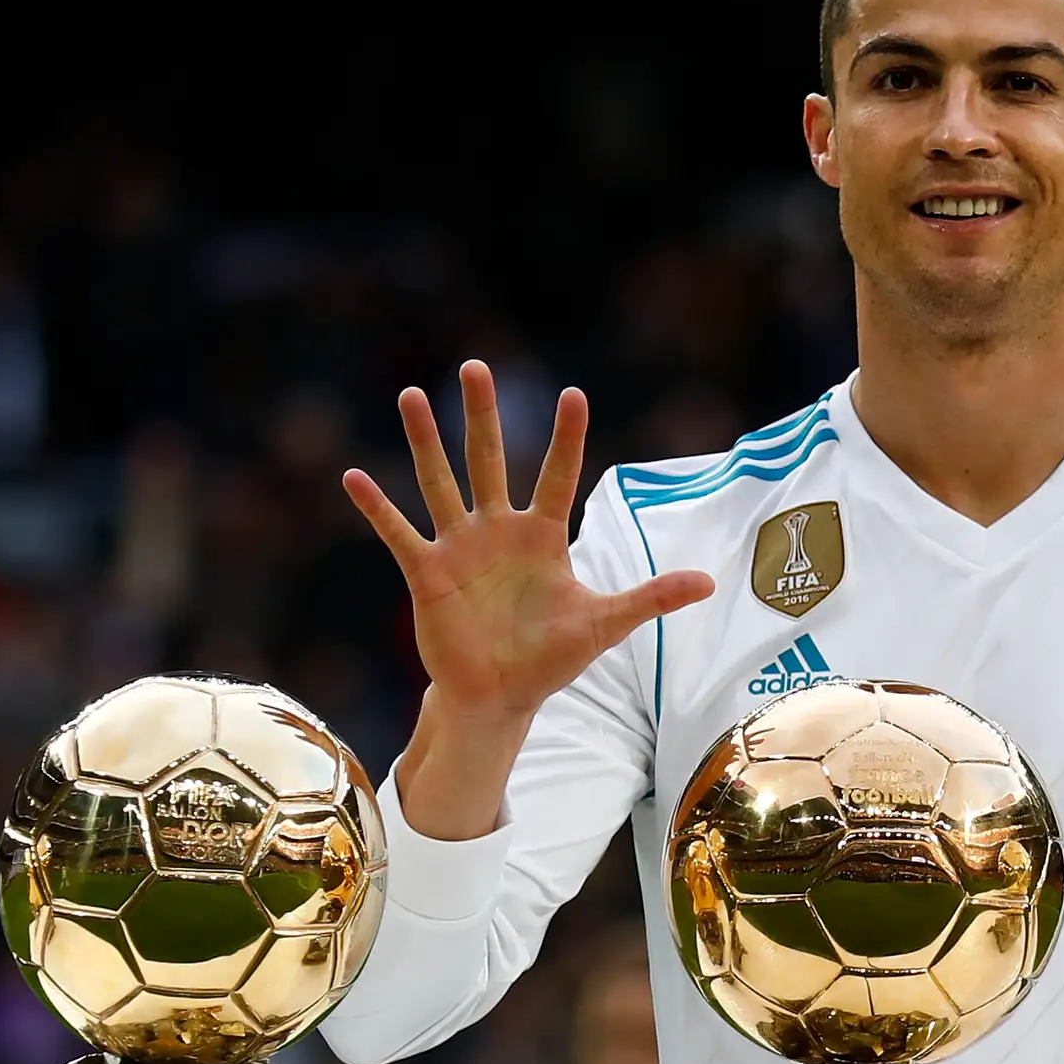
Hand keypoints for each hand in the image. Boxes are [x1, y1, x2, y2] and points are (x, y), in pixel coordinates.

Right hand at [343, 360, 710, 839]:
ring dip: (425, 440)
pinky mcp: (427, 573)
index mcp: (542, 536)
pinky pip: (399, 533)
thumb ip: (651, 597)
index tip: (574, 394)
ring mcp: (460, 548)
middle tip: (476, 366)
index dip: (565, 439)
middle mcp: (498, 530)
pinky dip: (377, 508)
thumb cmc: (550, 659)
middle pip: (488, 460)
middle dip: (482, 415)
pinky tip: (353, 477)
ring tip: (412, 395)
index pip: (556, 476)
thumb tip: (709, 583)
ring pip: (440, 482)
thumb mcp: (604, 624)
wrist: (499, 697)